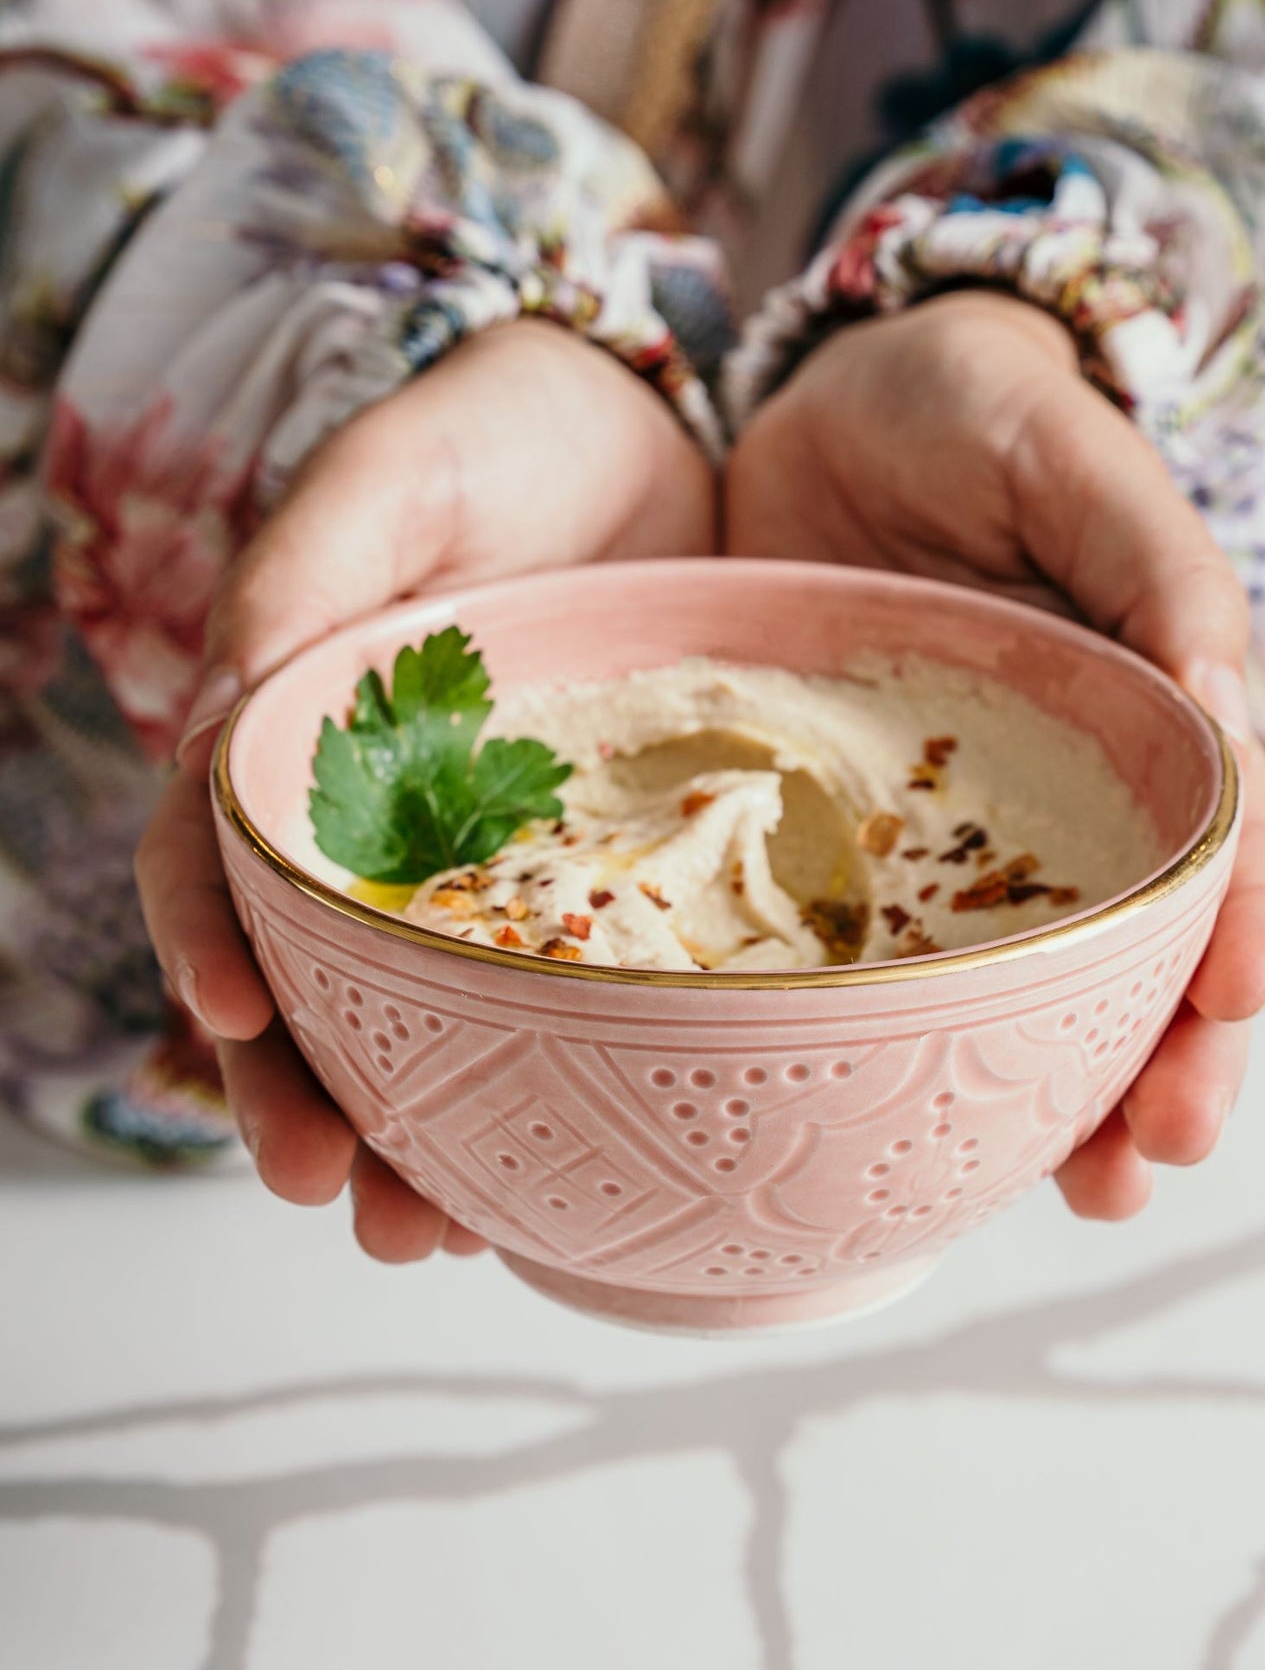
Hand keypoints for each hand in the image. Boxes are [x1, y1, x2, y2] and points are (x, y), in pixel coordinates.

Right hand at [137, 320, 715, 1259]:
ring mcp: (476, 872)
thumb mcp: (393, 479)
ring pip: (413, 1031)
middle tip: (328, 1190)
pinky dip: (535, 1095)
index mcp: (293, 742)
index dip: (203, 942)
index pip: (208, 862)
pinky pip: (546, 1006)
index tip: (234, 1017)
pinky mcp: (582, 888)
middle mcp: (371, 829)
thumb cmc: (503, 432)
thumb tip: (221, 717)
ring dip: (408, 1142)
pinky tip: (547, 1179)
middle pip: (302, 989)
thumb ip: (303, 577)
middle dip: (299, 1098)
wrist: (657, 433)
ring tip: (424, 1237)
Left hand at [726, 291, 1264, 1219]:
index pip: (1237, 839)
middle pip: (1156, 959)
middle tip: (1157, 1153)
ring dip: (1078, 1105)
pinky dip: (926, 1061)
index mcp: (1158, 716)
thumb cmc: (966, 408)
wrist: (819, 405)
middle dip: (1177, 1063)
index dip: (1257, 921)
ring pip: (1047, 1000)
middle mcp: (1079, 805)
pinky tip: (924, 1142)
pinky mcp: (860, 857)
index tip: (1241, 996)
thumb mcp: (1065, 454)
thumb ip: (1150, 558)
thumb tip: (1221, 690)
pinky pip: (905, 973)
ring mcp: (971, 845)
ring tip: (1090, 1192)